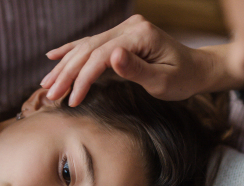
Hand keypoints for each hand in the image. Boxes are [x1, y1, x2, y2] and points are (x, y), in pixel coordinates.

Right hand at [41, 15, 243, 106]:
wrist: (197, 68)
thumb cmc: (183, 78)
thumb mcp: (164, 81)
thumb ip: (138, 70)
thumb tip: (113, 57)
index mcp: (140, 36)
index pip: (101, 57)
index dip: (83, 79)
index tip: (71, 100)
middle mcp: (130, 27)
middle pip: (89, 49)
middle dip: (67, 73)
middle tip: (50, 94)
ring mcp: (124, 30)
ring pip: (86, 46)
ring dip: (65, 64)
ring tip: (46, 83)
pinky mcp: (122, 36)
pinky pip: (92, 43)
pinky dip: (72, 50)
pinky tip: (54, 55)